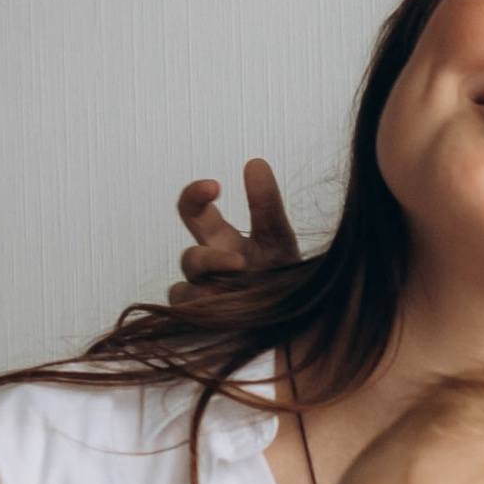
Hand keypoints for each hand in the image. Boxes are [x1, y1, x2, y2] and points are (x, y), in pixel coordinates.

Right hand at [170, 158, 296, 302]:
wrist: (298, 316)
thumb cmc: (282, 272)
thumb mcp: (277, 236)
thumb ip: (266, 203)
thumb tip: (255, 161)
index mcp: (221, 239)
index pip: (193, 210)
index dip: (195, 194)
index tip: (215, 185)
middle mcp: (207, 266)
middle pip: (189, 257)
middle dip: (211, 260)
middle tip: (240, 263)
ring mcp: (201, 295)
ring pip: (185, 288)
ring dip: (214, 295)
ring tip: (242, 299)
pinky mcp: (200, 321)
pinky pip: (186, 313)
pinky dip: (204, 310)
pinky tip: (228, 313)